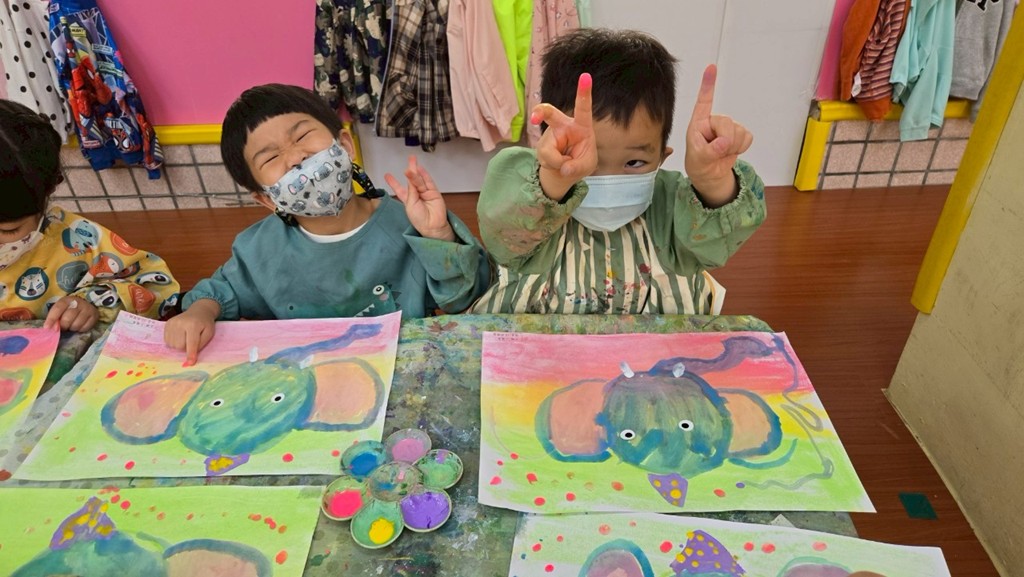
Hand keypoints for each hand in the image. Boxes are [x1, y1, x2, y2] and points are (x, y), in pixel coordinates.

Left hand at [44, 296, 98, 331]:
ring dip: (72, 328)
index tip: (47, 328)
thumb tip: (50, 329)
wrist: (86, 305)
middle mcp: (78, 303)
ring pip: (76, 325)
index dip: (52, 319)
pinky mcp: (94, 316)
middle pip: (67, 319)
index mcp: (67, 300)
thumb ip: (55, 317)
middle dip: (63, 326)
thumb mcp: (61, 310)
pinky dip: (80, 329)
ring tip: (71, 326)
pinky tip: (79, 326)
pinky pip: (85, 328)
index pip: (58, 309)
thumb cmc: (69, 309)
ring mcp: (88, 309)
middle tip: (63, 327)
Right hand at [163, 299, 218, 365]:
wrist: (198, 311)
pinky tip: (180, 335)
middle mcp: (180, 323)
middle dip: (186, 347)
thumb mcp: (209, 333)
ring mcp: (171, 323)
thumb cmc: (205, 324)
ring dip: (180, 345)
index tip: (190, 363)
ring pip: (173, 345)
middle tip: (192, 339)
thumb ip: (201, 345)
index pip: (191, 343)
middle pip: (180, 346)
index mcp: (193, 325)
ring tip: (186, 336)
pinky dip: (174, 342)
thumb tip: (191, 358)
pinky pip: (167, 341)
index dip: (191, 354)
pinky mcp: (166, 324)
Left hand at [385, 156, 455, 241]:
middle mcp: (416, 195)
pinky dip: (424, 175)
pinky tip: (420, 169)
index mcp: (408, 200)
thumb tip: (411, 176)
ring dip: (415, 171)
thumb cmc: (420, 220)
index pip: (399, 189)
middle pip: (411, 180)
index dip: (393, 182)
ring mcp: (425, 193)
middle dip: (410, 170)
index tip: (387, 175)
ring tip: (412, 162)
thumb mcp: (410, 204)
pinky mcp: (434, 192)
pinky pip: (428, 182)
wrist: (432, 226)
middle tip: (410, 159)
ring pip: (419, 180)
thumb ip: (411, 190)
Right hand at [533, 72, 596, 200]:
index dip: (584, 92)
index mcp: (581, 125)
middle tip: (535, 118)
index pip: (583, 108)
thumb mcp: (587, 166)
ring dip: (557, 163)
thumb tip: (563, 168)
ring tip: (565, 164)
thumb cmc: (580, 160)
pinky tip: (556, 164)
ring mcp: (549, 134)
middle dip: (539, 113)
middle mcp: (563, 126)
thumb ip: (577, 167)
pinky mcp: (541, 144)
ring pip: (548, 151)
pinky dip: (552, 166)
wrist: (565, 170)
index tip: (585, 76)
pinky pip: (544, 158)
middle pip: (548, 112)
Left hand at [684, 64, 753, 206]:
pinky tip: (732, 151)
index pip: (704, 102)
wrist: (711, 174)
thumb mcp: (698, 159)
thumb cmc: (699, 163)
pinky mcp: (740, 133)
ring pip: (739, 131)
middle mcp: (713, 121)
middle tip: (717, 152)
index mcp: (698, 123)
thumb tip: (724, 143)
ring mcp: (728, 126)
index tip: (711, 67)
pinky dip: (741, 148)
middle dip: (725, 141)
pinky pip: (747, 137)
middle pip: (727, 123)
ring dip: (733, 147)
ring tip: (722, 153)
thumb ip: (709, 151)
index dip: (708, 84)